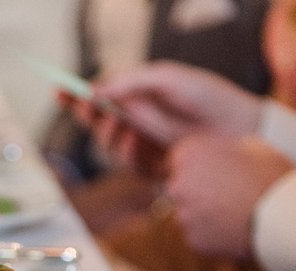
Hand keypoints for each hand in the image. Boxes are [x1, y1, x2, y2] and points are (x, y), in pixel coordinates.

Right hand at [83, 61, 264, 159]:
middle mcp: (137, 122)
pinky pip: (127, 164)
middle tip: (88, 106)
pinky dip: (126, 151)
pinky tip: (136, 140)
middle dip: (88, 116)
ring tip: (121, 119)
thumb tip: (96, 90)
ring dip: (107, 133)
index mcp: (138, 97)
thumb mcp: (166, 78)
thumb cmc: (207, 97)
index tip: (58, 91)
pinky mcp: (152, 168)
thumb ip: (130, 82)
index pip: (100, 97)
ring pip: (108, 146)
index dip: (77, 96)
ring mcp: (144, 146)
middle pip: (97, 123)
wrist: (237, 129)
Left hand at [165, 136, 295, 259]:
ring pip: (189, 213)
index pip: (180, 159)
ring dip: (205, 213)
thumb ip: (223, 150)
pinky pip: (199, 235)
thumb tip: (217, 154)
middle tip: (226, 192)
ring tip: (236, 211)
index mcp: (189, 155)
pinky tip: (235, 228)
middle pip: (180, 187)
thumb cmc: (271, 174)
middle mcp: (178, 186)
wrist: (285, 216)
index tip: (213, 169)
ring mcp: (183, 216)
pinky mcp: (193, 240)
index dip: (198, 164)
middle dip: (197, 189)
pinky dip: (212, 233)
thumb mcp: (250, 146)